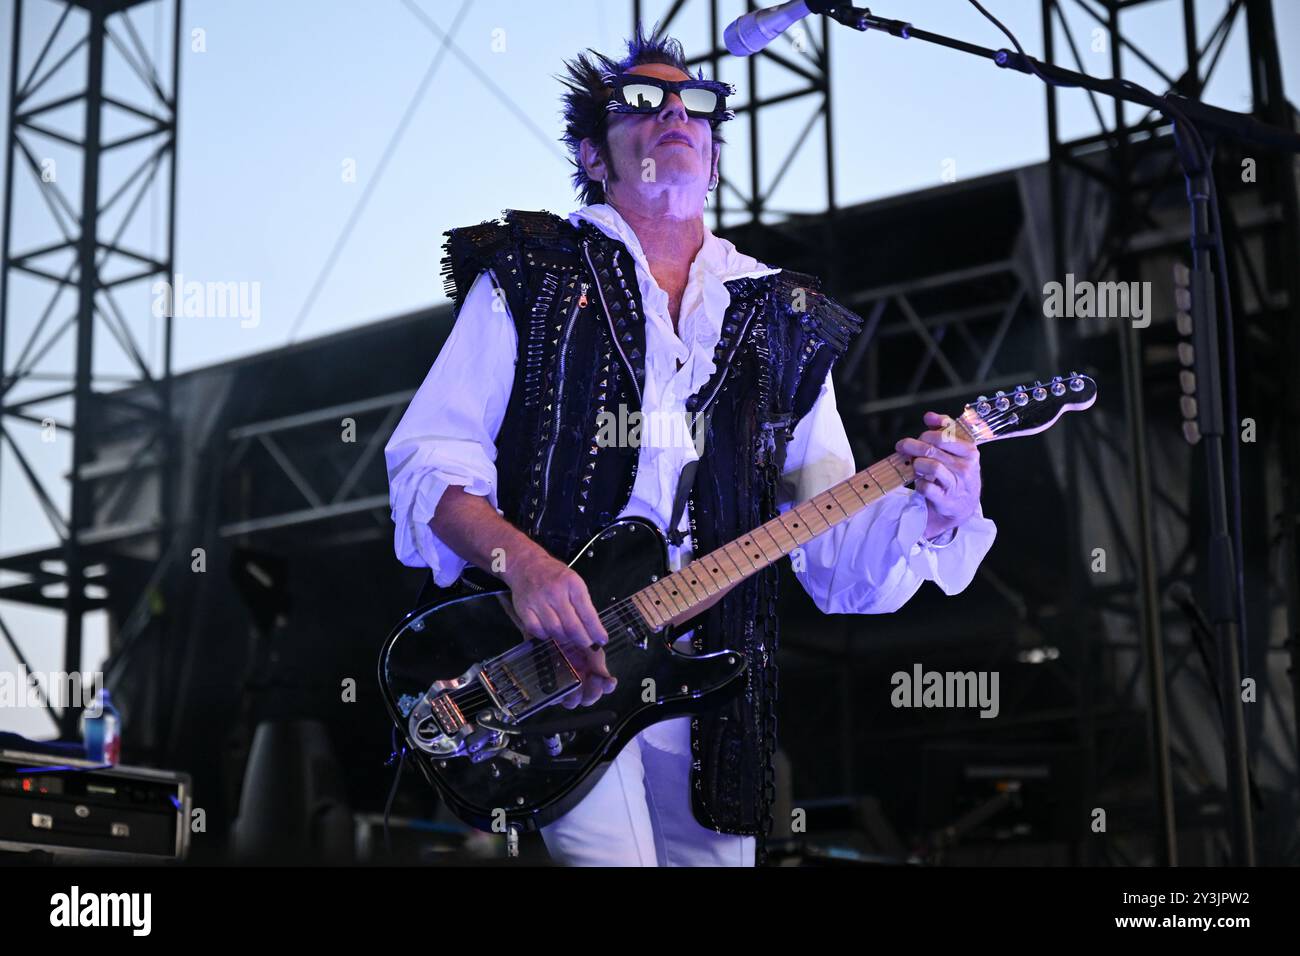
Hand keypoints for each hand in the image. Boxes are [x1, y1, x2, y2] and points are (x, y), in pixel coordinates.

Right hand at [502, 550, 616, 708]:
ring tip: (570, 638)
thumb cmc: (554, 575)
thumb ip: (582, 603)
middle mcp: (555, 592)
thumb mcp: (574, 582)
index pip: (588, 613)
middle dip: (583, 639)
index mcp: (572, 584)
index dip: (596, 630)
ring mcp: (538, 601)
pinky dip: (546, 636)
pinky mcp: (524, 609)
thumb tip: (593, 628)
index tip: (601, 639)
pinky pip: (538, 631)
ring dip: (565, 639)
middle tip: (587, 643)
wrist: (527, 565)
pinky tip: (551, 632)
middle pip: (572, 626)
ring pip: (555, 631)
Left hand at [895, 411, 982, 538]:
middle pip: (932, 450)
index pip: (944, 436)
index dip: (926, 434)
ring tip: (915, 465)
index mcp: (970, 452)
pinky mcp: (945, 500)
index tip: (918, 438)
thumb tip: (929, 416)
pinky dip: (919, 483)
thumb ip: (945, 430)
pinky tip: (920, 482)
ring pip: (931, 466)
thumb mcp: (957, 450)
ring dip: (917, 464)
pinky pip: (926, 487)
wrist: (964, 504)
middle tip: (903, 447)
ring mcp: (956, 484)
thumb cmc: (958, 472)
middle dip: (913, 446)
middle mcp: (965, 467)